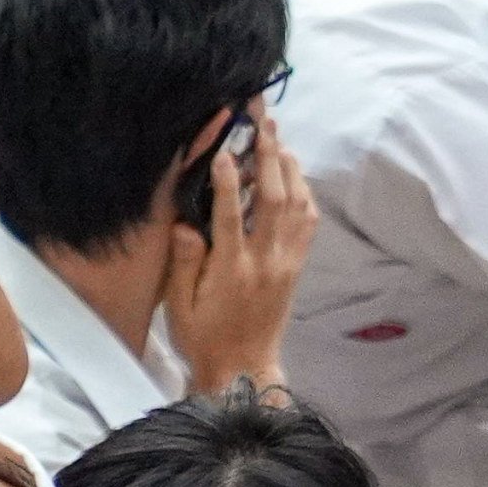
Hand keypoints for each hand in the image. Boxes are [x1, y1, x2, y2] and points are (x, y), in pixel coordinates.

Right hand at [159, 114, 312, 393]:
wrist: (243, 367)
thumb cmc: (203, 338)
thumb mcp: (180, 307)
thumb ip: (185, 264)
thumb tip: (186, 225)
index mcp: (232, 270)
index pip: (232, 214)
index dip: (229, 180)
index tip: (223, 150)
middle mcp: (266, 260)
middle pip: (274, 196)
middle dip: (269, 152)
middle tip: (262, 119)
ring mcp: (287, 260)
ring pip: (297, 202)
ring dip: (289, 165)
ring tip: (276, 137)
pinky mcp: (297, 264)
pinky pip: (308, 220)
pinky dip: (303, 190)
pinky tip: (293, 174)